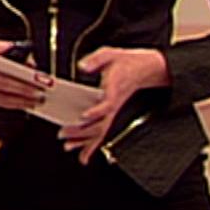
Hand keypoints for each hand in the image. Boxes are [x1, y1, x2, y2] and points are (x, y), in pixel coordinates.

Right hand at [0, 38, 51, 111]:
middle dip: (25, 90)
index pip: (5, 65)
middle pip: (4, 83)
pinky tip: (23, 104)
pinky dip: (12, 104)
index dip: (22, 72)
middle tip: (41, 92)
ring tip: (37, 101)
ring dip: (21, 101)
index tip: (39, 76)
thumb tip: (28, 61)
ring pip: (1, 97)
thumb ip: (7, 50)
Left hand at [59, 47, 170, 162]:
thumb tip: (83, 66)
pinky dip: (93, 145)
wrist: (146, 69)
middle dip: (82, 131)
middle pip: (101, 123)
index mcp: (115, 89)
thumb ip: (96, 59)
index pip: (107, 104)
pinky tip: (84, 155)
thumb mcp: (111, 53)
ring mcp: (114, 111)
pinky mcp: (113, 115)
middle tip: (64, 134)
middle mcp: (115, 104)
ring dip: (85, 141)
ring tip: (68, 146)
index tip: (84, 116)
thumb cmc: (127, 62)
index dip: (96, 111)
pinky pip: (103, 133)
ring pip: (101, 132)